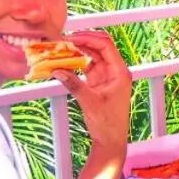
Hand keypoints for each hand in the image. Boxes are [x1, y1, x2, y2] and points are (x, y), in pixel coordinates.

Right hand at [54, 31, 131, 150]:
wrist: (110, 140)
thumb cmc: (107, 124)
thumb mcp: (89, 102)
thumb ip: (74, 85)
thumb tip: (57, 70)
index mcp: (120, 72)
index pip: (106, 45)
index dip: (88, 38)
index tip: (71, 37)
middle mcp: (115, 71)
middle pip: (99, 47)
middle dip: (82, 41)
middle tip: (63, 40)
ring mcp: (107, 76)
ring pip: (92, 56)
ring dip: (78, 51)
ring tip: (61, 48)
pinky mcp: (99, 82)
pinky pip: (87, 66)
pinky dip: (76, 63)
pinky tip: (64, 60)